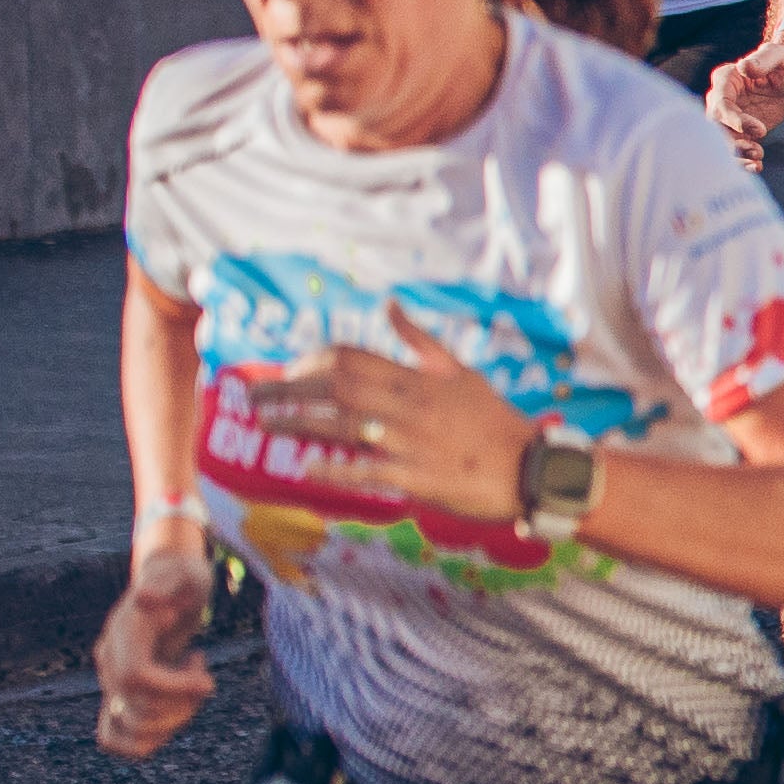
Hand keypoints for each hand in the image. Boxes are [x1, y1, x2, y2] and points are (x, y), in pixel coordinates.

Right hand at [94, 520, 221, 758]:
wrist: (169, 584)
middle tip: (205, 679)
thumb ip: (166, 583)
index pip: (137, 677)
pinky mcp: (122, 696)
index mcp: (123, 635)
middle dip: (181, 706)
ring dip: (171, 723)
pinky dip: (147, 740)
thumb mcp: (185, 573)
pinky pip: (115, 737)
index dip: (174, 687)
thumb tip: (145, 598)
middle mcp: (110, 662)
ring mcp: (112, 682)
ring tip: (191, 692)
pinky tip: (176, 711)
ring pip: (128, 728)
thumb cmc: (182, 577)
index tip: (207, 677)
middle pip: (134, 710)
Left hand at [244, 311, 541, 529]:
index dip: (311, 362)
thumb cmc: (492, 419)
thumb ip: (420, 340)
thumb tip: (389, 305)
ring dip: (297, 424)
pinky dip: (334, 468)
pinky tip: (305, 467)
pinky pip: (366, 471)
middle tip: (254, 397)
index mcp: (418, 378)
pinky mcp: (415, 478)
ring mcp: (411, 442)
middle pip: (335, 388)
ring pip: (341, 426)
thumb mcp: (461, 371)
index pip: (352, 358)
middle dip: (288, 390)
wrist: (528, 467)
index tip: (286, 372)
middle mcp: (409, 405)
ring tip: (264, 425)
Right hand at [704, 24, 783, 156]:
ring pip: (722, 141)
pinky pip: (736, 148)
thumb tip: (744, 66)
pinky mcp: (740, 130)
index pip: (721, 103)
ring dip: (736, 155)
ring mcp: (728, 117)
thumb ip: (762, 60)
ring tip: (757, 164)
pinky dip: (743, 160)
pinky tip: (757, 166)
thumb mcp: (778, 57)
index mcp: (726, 79)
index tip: (761, 130)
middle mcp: (721, 99)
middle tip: (756, 151)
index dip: (735, 120)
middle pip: (715, 127)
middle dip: (731, 143)